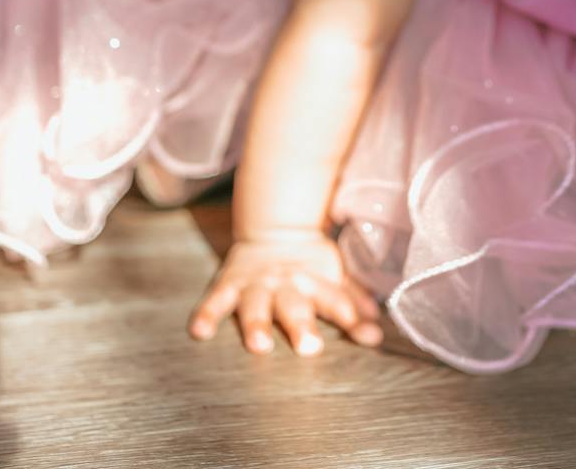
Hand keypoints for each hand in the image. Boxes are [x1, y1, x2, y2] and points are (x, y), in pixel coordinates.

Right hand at [187, 229, 384, 355]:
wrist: (275, 229)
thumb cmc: (310, 266)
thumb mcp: (335, 279)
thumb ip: (353, 305)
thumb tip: (376, 334)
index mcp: (314, 280)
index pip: (334, 297)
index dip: (347, 312)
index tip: (364, 333)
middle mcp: (285, 283)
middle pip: (294, 305)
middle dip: (300, 325)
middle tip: (309, 347)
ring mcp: (255, 284)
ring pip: (254, 305)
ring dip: (256, 324)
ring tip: (259, 346)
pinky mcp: (229, 284)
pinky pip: (214, 300)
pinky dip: (206, 314)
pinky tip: (200, 332)